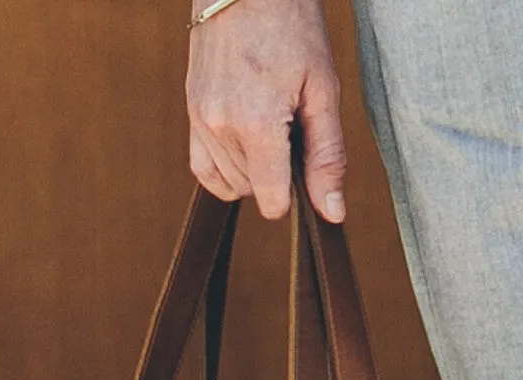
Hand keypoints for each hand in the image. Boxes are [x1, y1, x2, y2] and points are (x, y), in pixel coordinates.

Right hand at [187, 0, 347, 222]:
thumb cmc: (290, 24)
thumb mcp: (323, 90)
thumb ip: (327, 157)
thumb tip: (331, 212)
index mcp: (257, 125)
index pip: (272, 202)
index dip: (295, 194)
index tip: (304, 162)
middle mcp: (221, 126)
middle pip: (252, 191)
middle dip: (275, 172)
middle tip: (289, 124)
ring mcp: (200, 118)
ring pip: (229, 182)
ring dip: (252, 168)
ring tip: (268, 122)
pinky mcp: (191, 109)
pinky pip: (202, 166)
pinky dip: (224, 167)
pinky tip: (245, 145)